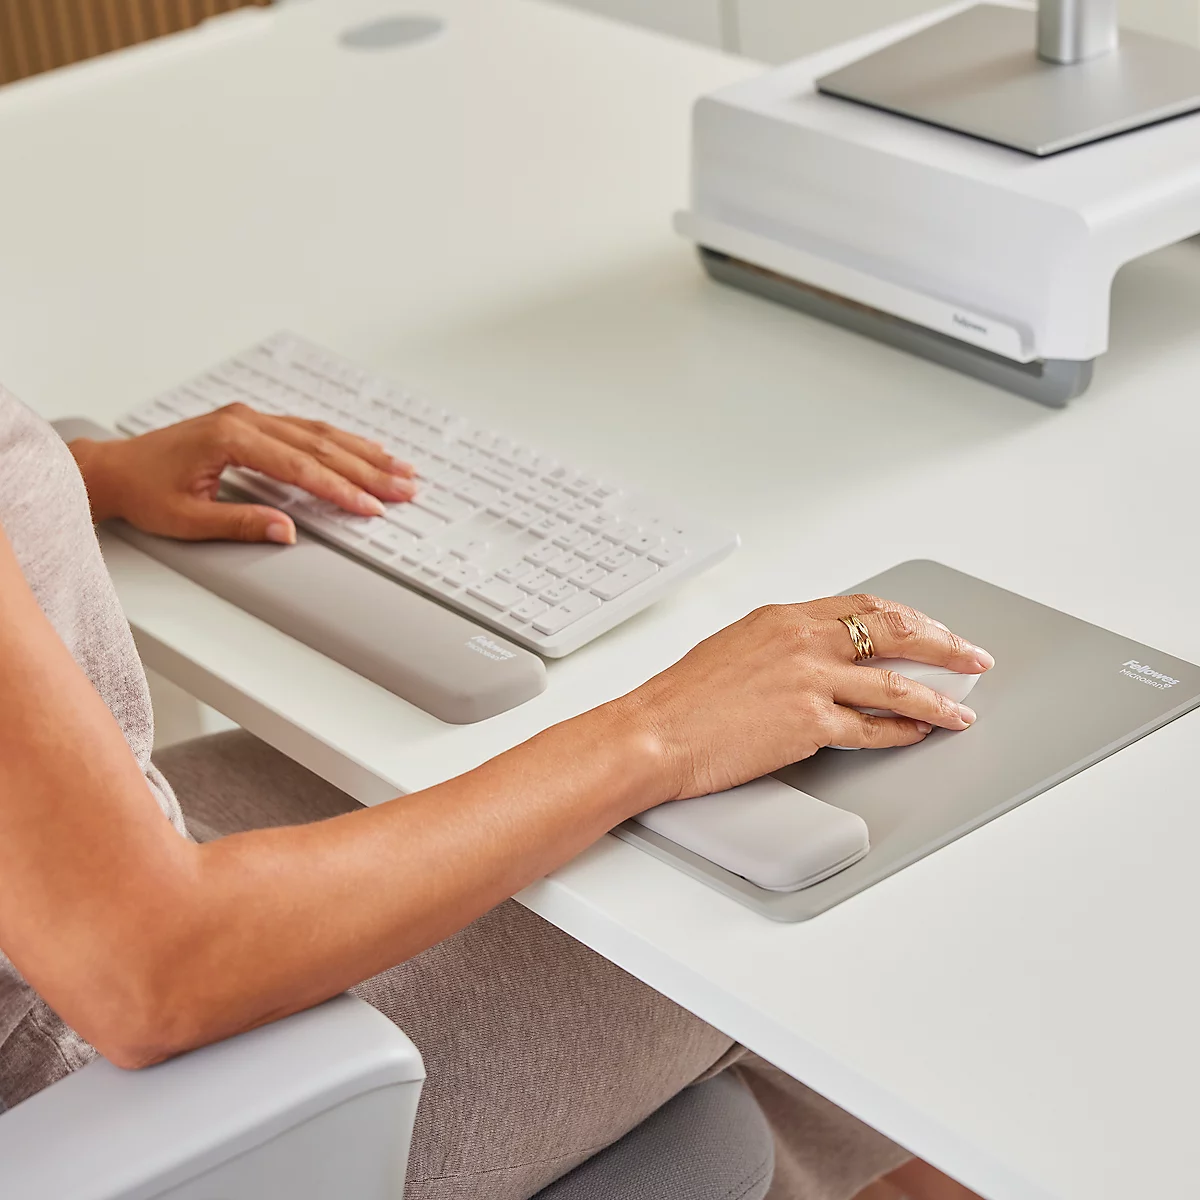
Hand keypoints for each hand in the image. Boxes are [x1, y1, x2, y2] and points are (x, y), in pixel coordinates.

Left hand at [70, 403, 416, 541]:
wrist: (113, 468)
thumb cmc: (144, 491)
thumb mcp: (188, 519)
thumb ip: (241, 523)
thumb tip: (287, 531)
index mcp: (232, 439)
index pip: (303, 467)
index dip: (342, 490)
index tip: (372, 506)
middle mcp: (246, 421)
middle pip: (322, 446)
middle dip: (368, 469)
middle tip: (405, 486)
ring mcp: (250, 418)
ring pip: (320, 433)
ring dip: (363, 452)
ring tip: (399, 468)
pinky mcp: (252, 423)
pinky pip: (307, 430)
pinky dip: (340, 443)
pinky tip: (364, 450)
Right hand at [621, 595, 995, 801]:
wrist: (655, 731)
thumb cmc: (683, 697)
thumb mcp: (736, 646)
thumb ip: (785, 644)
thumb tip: (824, 654)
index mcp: (785, 616)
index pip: (866, 607)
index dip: (911, 620)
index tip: (934, 630)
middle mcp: (803, 640)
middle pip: (895, 633)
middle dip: (944, 646)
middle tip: (971, 659)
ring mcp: (810, 680)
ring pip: (896, 684)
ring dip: (937, 698)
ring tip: (961, 710)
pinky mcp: (810, 723)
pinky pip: (873, 728)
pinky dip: (903, 732)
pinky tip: (918, 734)